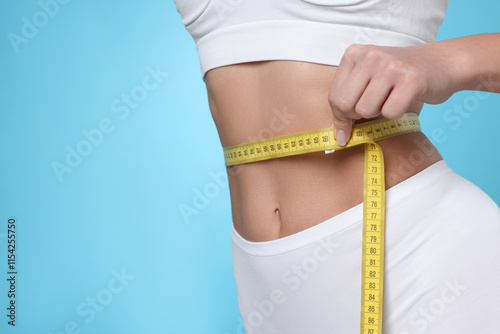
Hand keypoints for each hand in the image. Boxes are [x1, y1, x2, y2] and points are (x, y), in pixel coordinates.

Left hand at [328, 43, 462, 145]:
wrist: (443, 62)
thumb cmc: (400, 78)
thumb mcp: (368, 81)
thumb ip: (348, 102)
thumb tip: (338, 137)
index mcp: (354, 54)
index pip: (334, 97)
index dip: (341, 117)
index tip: (349, 126)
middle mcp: (370, 56)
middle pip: (345, 106)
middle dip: (358, 116)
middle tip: (375, 108)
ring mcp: (390, 66)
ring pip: (366, 111)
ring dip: (379, 113)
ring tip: (391, 98)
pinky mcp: (411, 79)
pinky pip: (390, 113)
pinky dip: (397, 114)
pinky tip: (405, 99)